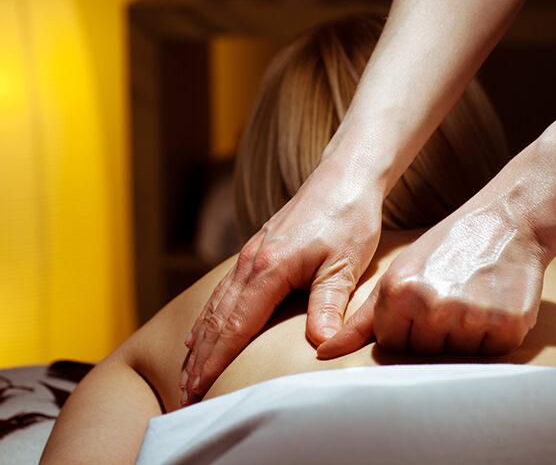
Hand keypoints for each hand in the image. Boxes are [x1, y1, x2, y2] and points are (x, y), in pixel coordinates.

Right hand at [180, 161, 382, 405]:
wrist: (343, 178)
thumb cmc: (348, 219)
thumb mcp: (345, 263)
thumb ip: (328, 303)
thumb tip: (320, 344)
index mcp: (269, 269)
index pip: (234, 326)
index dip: (214, 362)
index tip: (196, 392)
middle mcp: (251, 263)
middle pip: (216, 321)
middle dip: (198, 362)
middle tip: (184, 399)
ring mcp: (250, 256)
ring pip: (215, 307)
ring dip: (199, 344)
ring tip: (186, 376)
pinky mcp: (256, 252)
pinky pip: (223, 292)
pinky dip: (208, 319)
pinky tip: (201, 334)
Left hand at [317, 198, 548, 358]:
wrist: (506, 223)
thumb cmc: (447, 248)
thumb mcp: (398, 274)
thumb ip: (361, 319)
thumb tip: (323, 352)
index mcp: (399, 292)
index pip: (392, 345)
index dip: (408, 327)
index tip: (423, 301)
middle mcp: (432, 306)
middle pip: (424, 354)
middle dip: (435, 333)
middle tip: (451, 295)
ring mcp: (471, 317)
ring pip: (457, 357)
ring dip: (465, 336)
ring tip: (471, 297)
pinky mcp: (507, 325)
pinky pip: (491, 353)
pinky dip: (493, 335)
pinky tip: (492, 304)